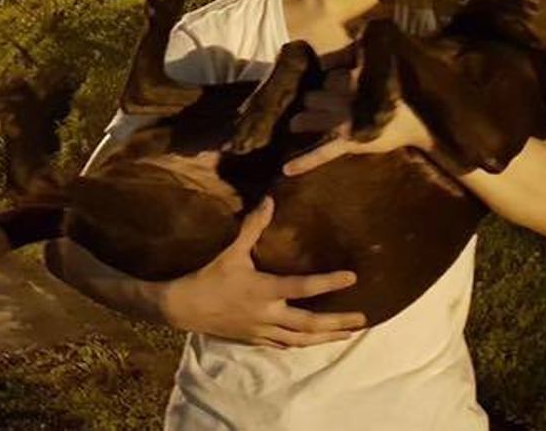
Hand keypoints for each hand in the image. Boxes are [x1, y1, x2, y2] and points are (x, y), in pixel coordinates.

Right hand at [154, 196, 368, 346]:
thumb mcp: (231, 251)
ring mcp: (262, 330)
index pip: (304, 287)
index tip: (353, 278)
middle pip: (310, 324)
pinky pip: (284, 344)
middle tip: (363, 319)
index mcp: (264, 290)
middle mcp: (268, 314)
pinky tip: (314, 341)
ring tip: (348, 333)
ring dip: (326, 338)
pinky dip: (302, 343)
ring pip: (301, 340)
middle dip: (338, 323)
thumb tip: (269, 200)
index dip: (330, 282)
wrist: (181, 308)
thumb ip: (253, 227)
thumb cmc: (208, 277)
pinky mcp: (254, 339)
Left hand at [282, 67, 436, 176]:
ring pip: (306, 118)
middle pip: (311, 97)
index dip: (326, 81)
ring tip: (297, 124)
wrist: (422, 123)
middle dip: (312, 101)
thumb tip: (334, 53)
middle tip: (317, 105)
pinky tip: (287, 169)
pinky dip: (304, 162)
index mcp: (353, 78)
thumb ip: (356, 54)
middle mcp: (345, 97)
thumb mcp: (381, 66)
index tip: (328, 84)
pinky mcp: (347, 142)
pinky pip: (321, 152)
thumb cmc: (402, 94)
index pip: (326, 76)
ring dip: (301, 122)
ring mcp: (345, 121)